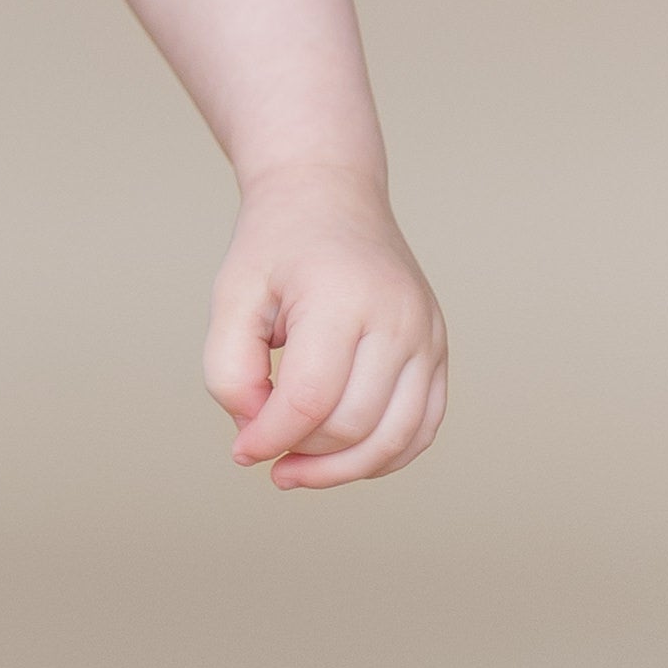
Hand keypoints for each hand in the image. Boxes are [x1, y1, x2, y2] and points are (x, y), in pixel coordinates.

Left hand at [205, 167, 445, 489]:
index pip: (309, 399)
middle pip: (352, 426)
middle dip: (300, 453)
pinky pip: (422, 429)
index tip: (241, 453)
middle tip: (260, 445)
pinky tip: (339, 459)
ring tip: (294, 469)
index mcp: (342, 298)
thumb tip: (257, 436)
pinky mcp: (438, 351)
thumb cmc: (277, 248)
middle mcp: (398, 318)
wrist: (331, 197)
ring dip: (340, 470)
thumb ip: (229, 371)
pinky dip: (382, 457)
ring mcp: (427, 335)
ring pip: (395, 440)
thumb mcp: (231, 297)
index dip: (269, 438)